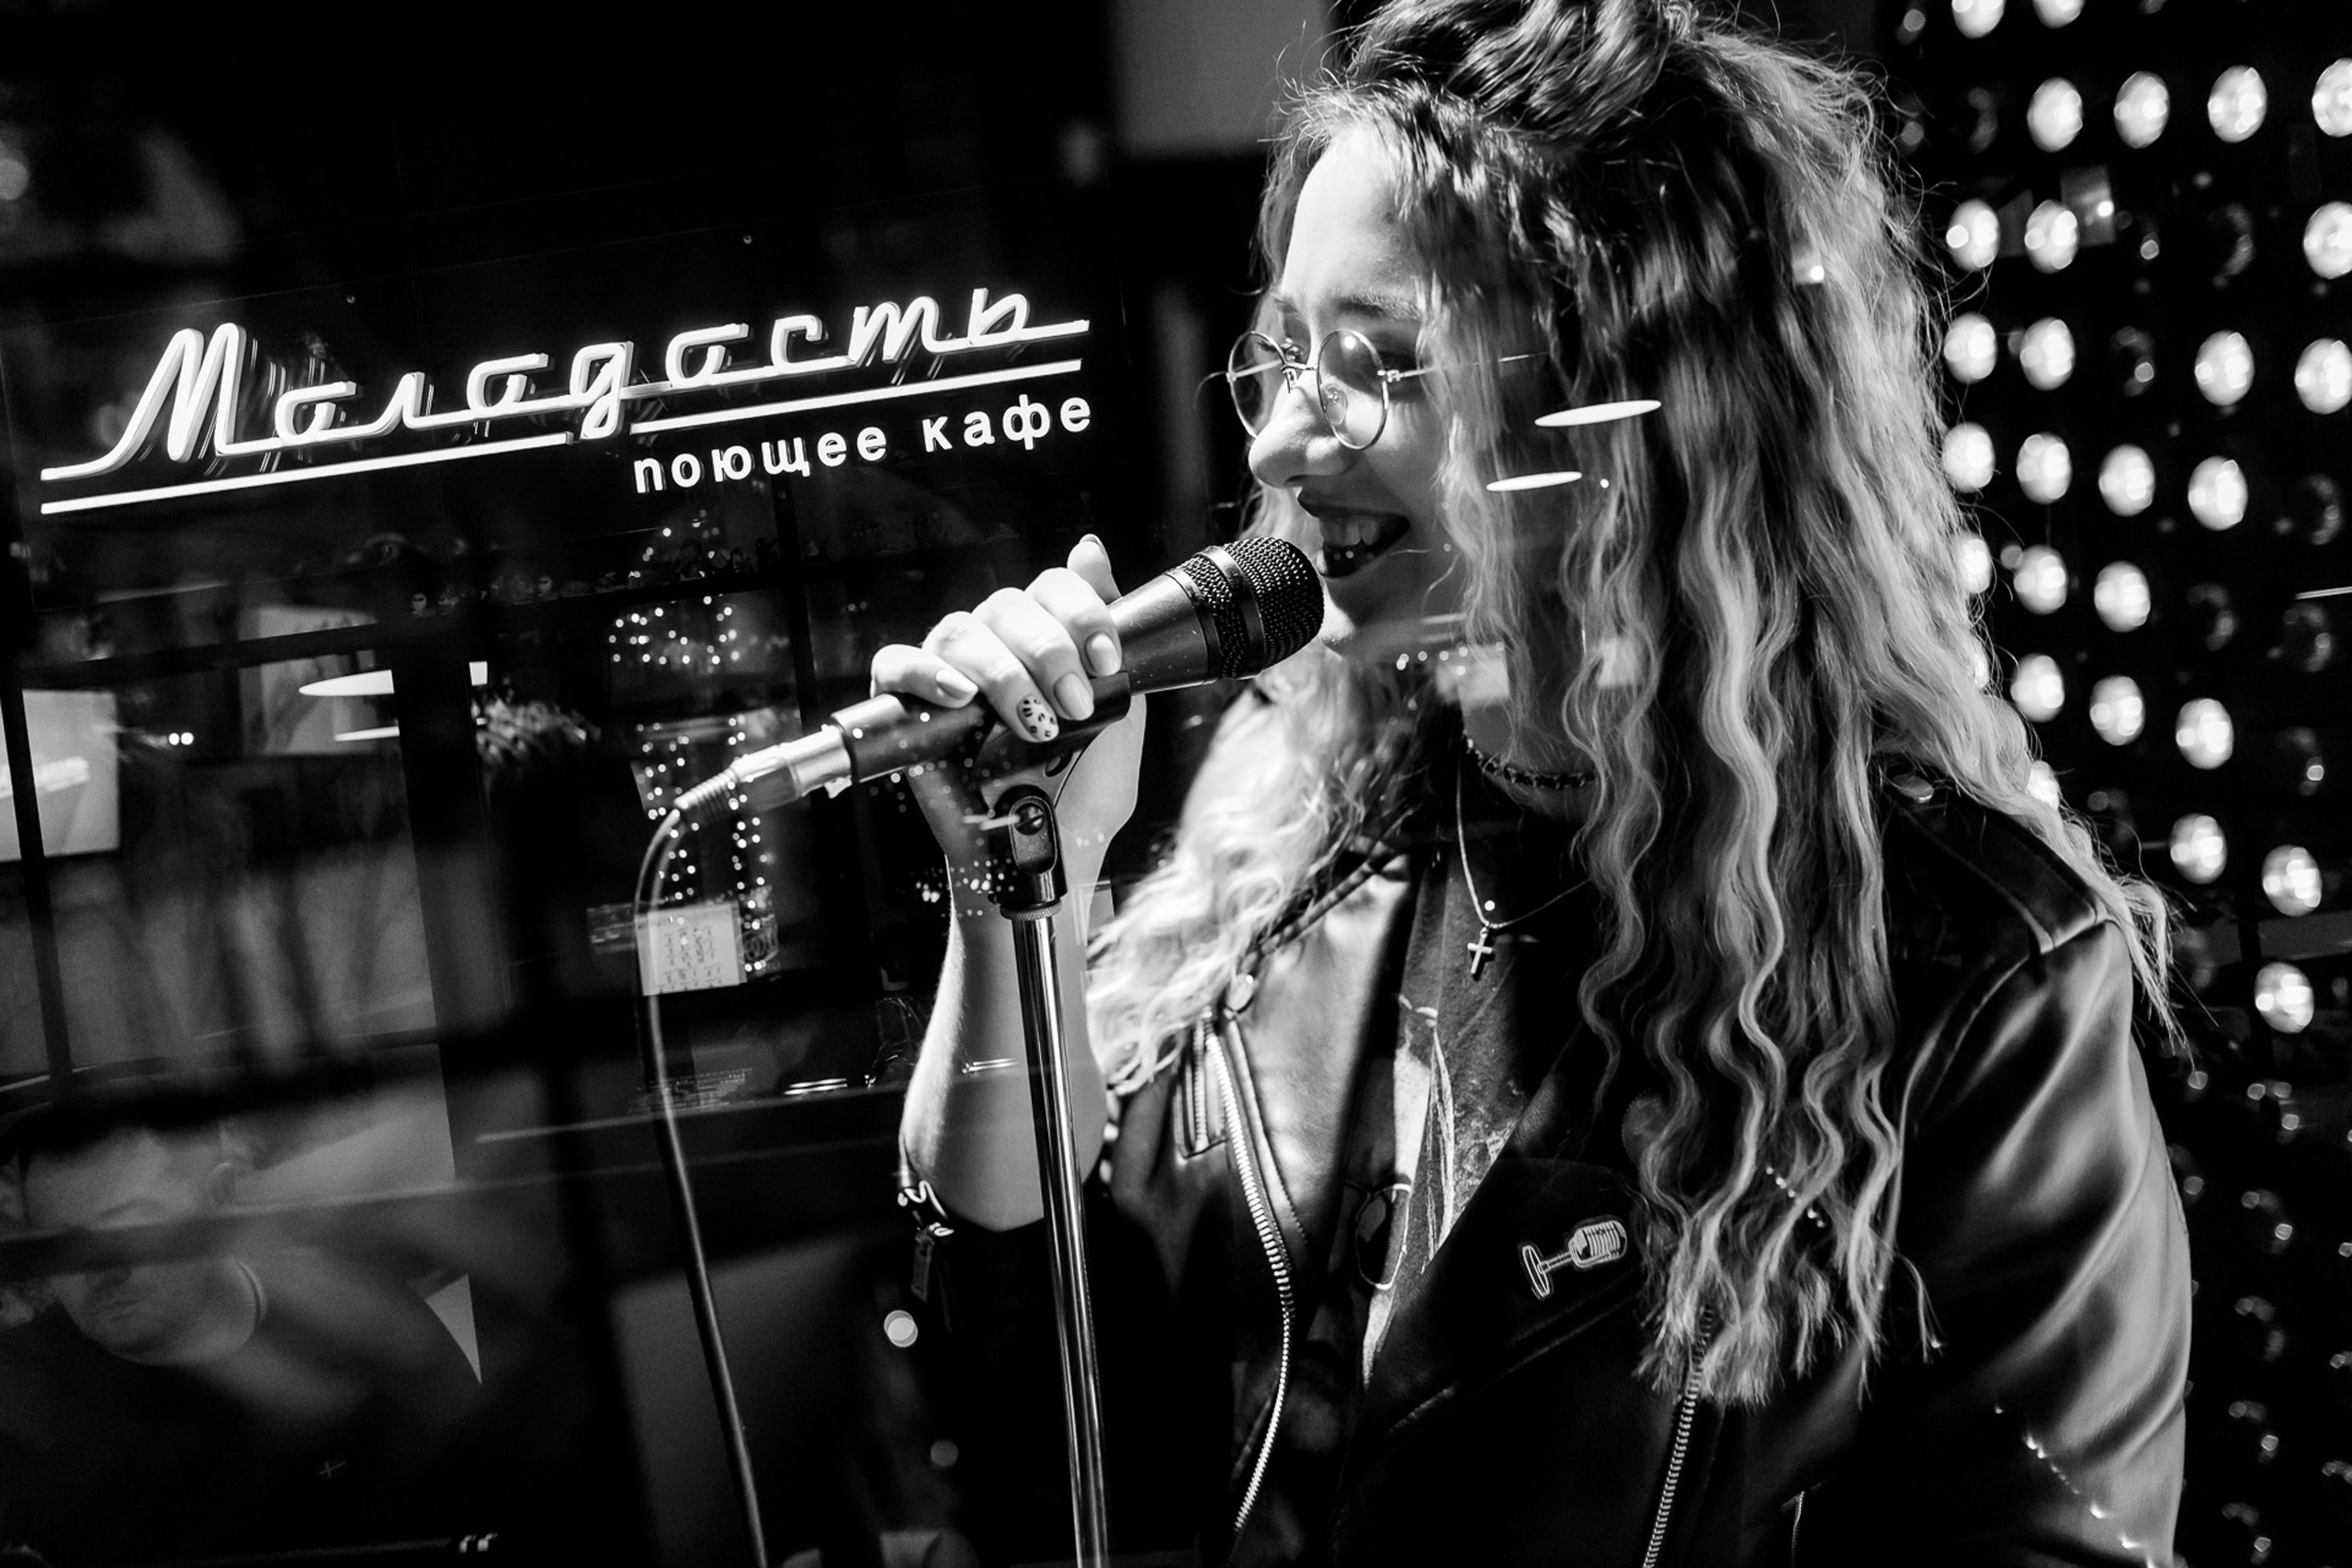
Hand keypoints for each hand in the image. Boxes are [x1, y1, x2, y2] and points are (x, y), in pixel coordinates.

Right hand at [869, 535, 1145, 894]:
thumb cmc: (1084, 784)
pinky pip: (898, 664)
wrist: (1055, 849)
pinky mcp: (907, 706)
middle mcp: (994, 644)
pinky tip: (963, 697)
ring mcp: (949, 670)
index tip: (1109, 663)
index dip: (1082, 614)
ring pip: (962, 631)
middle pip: (1008, 605)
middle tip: (1077, 706)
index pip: (1052, 587)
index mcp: (1043, 635)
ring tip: (1035, 724)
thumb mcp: (1121, 706)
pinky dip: (927, 674)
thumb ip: (1111, 634)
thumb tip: (1087, 548)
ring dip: (1005, 674)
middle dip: (1051, 653)